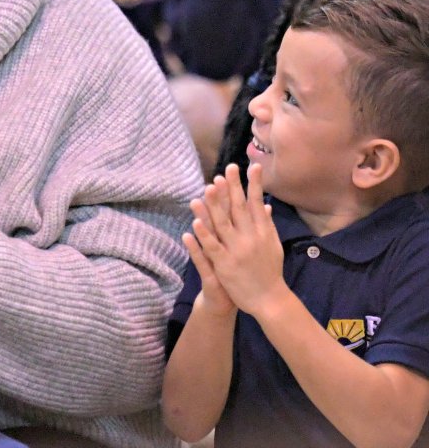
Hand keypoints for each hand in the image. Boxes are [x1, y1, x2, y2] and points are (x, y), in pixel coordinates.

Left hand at [192, 164, 285, 316]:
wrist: (270, 300)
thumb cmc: (269, 270)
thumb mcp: (272, 244)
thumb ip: (266, 224)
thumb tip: (264, 204)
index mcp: (263, 232)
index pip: (256, 203)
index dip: (254, 184)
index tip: (251, 166)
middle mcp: (251, 239)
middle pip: (239, 209)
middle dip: (233, 188)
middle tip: (227, 169)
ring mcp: (237, 251)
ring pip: (222, 225)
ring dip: (214, 206)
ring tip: (206, 189)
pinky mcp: (225, 265)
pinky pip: (212, 248)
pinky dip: (204, 235)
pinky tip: (194, 223)